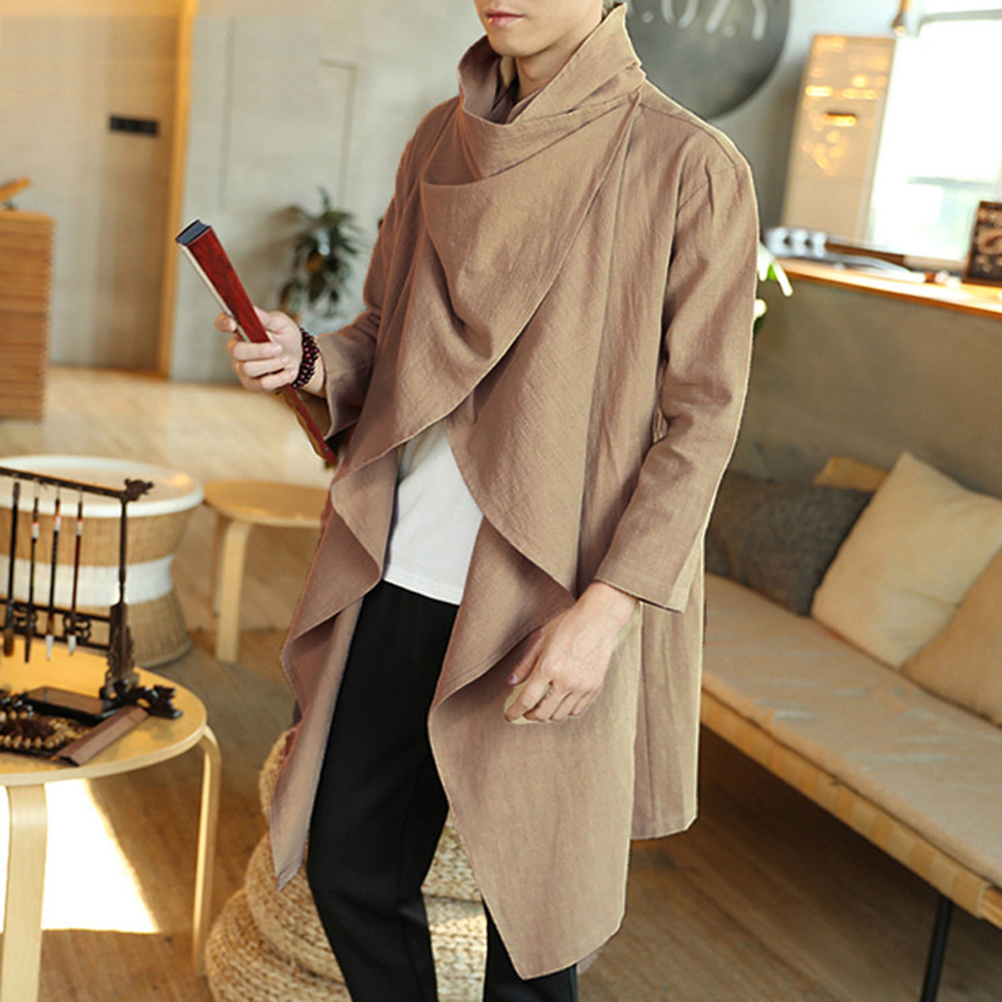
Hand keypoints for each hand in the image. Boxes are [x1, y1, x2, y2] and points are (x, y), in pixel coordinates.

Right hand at [216, 307, 302, 392]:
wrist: (297, 357)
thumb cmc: (285, 337)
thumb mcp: (280, 323)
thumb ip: (266, 318)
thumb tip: (252, 309)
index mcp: (240, 330)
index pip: (222, 323)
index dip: (223, 323)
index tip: (233, 324)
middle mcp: (236, 350)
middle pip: (237, 351)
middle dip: (260, 350)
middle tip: (279, 348)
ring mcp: (242, 368)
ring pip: (249, 369)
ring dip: (272, 364)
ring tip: (286, 360)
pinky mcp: (252, 384)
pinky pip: (261, 384)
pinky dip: (279, 378)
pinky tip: (288, 372)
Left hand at [504, 582, 637, 722]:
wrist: (598, 620)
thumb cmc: (568, 625)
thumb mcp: (540, 640)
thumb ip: (524, 664)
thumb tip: (511, 682)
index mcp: (548, 667)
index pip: (527, 700)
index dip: (515, 712)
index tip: (509, 716)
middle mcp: (565, 681)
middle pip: (543, 713)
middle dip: (530, 716)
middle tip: (525, 711)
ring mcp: (582, 686)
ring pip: (560, 715)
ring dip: (547, 715)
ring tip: (542, 706)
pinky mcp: (594, 687)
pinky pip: (577, 710)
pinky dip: (565, 711)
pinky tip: (560, 702)